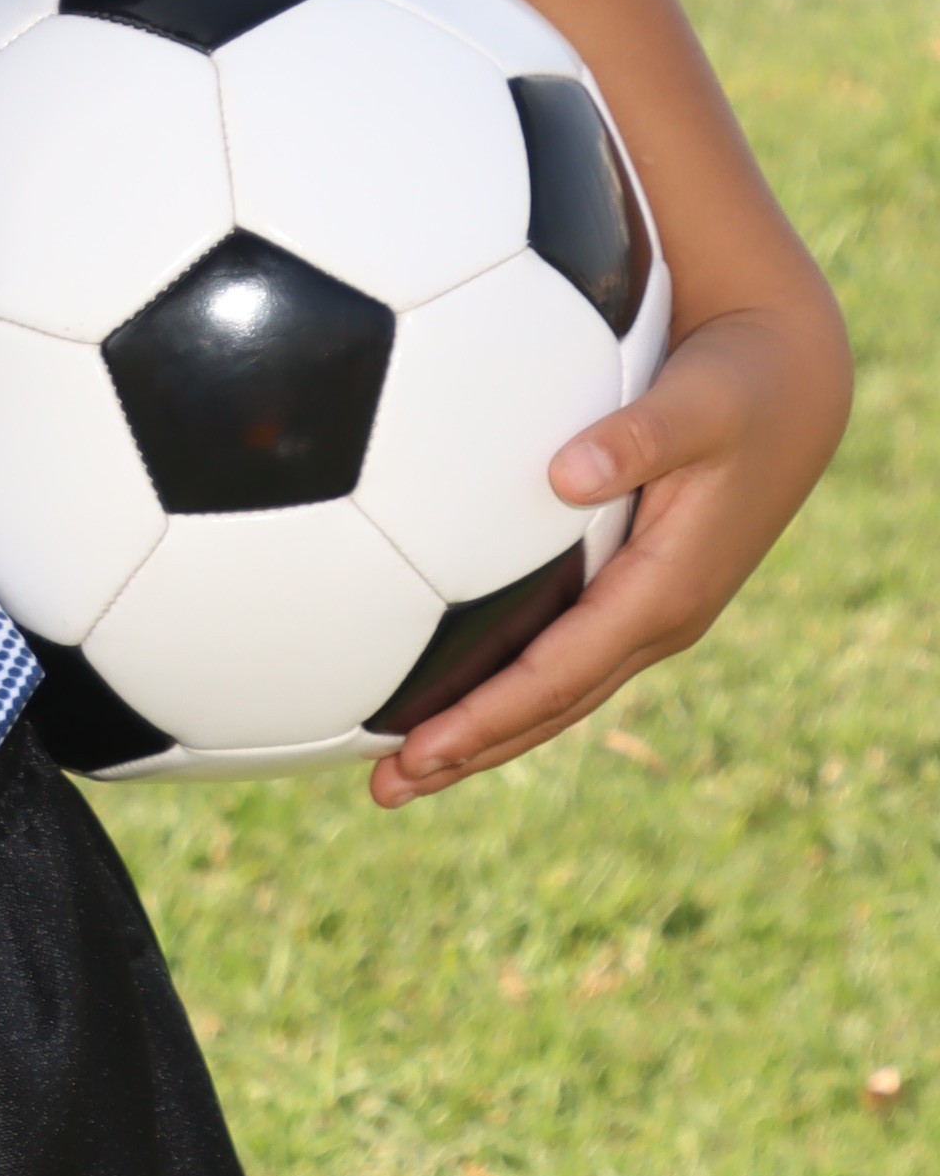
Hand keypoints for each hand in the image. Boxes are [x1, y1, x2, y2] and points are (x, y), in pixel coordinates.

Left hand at [369, 294, 849, 804]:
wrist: (791, 385)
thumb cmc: (740, 387)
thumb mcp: (699, 403)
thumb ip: (639, 436)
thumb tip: (565, 473)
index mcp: (667, 593)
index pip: (560, 675)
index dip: (488, 717)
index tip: (419, 749)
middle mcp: (658, 619)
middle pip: (549, 707)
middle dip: (469, 751)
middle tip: (384, 790)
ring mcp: (648, 612)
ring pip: (554, 693)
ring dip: (480, 734)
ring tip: (400, 771)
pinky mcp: (634, 590)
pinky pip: (560, 654)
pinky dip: (504, 687)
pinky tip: (445, 691)